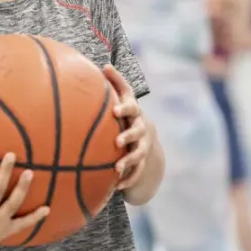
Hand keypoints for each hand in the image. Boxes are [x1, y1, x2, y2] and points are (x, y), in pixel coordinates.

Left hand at [104, 65, 151, 190]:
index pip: (132, 107)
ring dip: (128, 161)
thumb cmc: (126, 113)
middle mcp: (140, 128)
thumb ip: (115, 83)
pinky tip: (116, 186)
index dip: (125, 108)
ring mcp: (142, 146)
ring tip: (116, 168)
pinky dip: (127, 178)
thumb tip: (105, 64)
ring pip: (138, 154)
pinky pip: (136, 172)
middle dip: (128, 136)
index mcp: (134, 112)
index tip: (115, 111)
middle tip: (117, 141)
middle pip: (137, 131)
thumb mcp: (123, 97)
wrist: (146, 135)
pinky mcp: (140, 162)